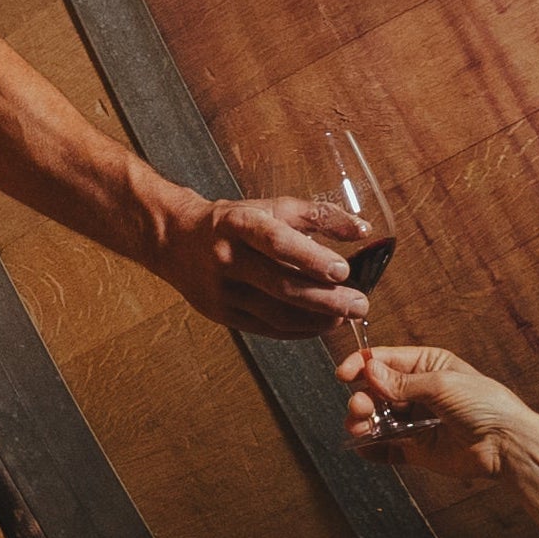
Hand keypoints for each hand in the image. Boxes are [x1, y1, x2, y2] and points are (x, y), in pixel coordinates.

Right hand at [159, 193, 368, 338]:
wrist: (176, 241)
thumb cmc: (232, 221)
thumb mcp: (272, 207)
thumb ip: (319, 216)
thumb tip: (362, 230)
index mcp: (239, 224)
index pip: (277, 243)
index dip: (311, 258)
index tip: (343, 271)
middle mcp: (228, 259)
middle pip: (281, 286)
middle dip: (326, 300)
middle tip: (360, 305)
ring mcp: (223, 291)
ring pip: (276, 313)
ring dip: (316, 319)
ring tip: (346, 316)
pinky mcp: (223, 315)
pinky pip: (268, 328)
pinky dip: (299, 329)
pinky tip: (321, 325)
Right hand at [336, 340, 521, 475]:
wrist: (506, 444)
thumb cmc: (486, 405)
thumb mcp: (441, 384)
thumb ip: (402, 382)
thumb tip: (370, 371)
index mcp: (427, 366)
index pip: (385, 361)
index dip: (362, 365)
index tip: (344, 374)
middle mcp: (419, 392)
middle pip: (376, 391)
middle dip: (362, 398)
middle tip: (360, 408)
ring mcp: (417, 421)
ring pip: (378, 419)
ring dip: (363, 422)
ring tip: (359, 428)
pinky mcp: (418, 449)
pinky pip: (387, 448)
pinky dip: (372, 449)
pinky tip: (364, 447)